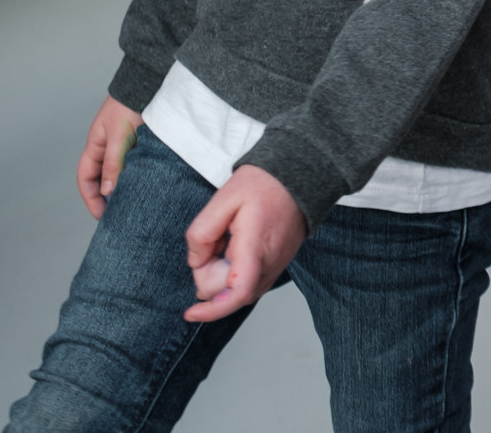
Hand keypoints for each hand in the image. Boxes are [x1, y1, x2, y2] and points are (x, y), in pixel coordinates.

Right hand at [76, 96, 142, 217]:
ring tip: (135, 205)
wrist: (149, 84)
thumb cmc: (130, 105)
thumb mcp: (119, 136)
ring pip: (120, 172)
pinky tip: (148, 185)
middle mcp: (107, 148)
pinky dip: (137, 176)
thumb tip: (108, 190)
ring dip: (124, 188)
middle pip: (102, 179)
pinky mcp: (140, 143)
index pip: (86, 178)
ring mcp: (124, 145)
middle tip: (120, 216)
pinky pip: (135, 164)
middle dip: (107, 198)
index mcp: (96, 146)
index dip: (91, 198)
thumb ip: (114, 162)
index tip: (101, 215)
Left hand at [182, 164, 305, 322]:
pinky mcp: (278, 264)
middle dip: (210, 275)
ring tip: (228, 239)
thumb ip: (201, 233)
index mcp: (255, 246)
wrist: (299, 176)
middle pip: (229, 292)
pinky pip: (250, 282)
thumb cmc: (264, 184)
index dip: (212, 310)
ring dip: (223, 274)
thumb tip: (196, 261)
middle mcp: (270, 262)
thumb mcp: (223, 198)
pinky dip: (235, 273)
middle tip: (215, 240)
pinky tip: (235, 247)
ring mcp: (277, 265)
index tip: (191, 313)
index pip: (236, 292)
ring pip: (240, 289)